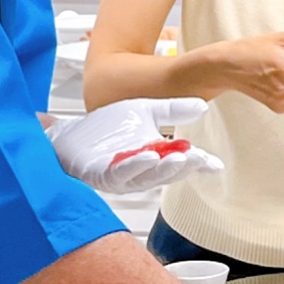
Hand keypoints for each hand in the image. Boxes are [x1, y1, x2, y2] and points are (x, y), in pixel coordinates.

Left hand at [51, 98, 224, 191]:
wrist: (67, 133)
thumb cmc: (104, 128)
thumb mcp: (144, 111)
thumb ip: (172, 110)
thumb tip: (203, 106)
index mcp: (154, 159)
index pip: (181, 162)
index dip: (199, 164)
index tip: (215, 164)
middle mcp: (141, 173)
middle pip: (167, 173)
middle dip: (184, 167)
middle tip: (198, 158)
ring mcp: (121, 177)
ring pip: (147, 177)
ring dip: (164, 169)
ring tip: (180, 158)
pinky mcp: (100, 175)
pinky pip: (120, 173)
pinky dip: (135, 166)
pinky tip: (148, 156)